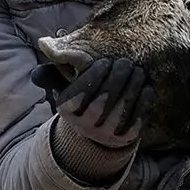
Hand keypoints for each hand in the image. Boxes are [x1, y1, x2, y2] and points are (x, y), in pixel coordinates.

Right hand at [32, 57, 152, 150]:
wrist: (97, 133)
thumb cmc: (82, 100)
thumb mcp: (64, 87)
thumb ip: (54, 72)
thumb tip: (43, 52)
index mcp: (68, 110)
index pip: (81, 92)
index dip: (95, 75)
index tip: (105, 62)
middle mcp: (85, 125)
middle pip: (103, 100)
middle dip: (117, 78)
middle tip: (126, 62)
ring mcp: (106, 134)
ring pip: (122, 109)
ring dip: (133, 86)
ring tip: (138, 71)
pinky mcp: (126, 138)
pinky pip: (138, 118)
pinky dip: (144, 101)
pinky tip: (147, 88)